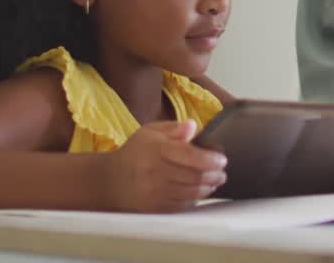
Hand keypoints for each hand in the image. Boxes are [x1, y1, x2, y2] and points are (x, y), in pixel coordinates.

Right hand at [101, 120, 227, 211]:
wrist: (111, 181)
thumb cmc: (135, 153)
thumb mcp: (150, 133)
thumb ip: (173, 129)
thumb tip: (193, 126)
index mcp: (156, 150)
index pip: (190, 155)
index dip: (210, 159)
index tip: (222, 159)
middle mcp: (155, 172)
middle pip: (195, 176)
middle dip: (214, 175)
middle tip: (222, 172)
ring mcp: (155, 192)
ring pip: (191, 192)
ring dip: (208, 187)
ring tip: (215, 181)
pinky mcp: (156, 208)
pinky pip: (183, 204)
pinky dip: (195, 198)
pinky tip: (200, 191)